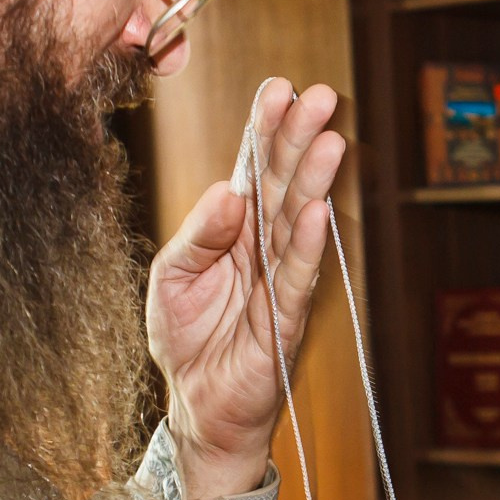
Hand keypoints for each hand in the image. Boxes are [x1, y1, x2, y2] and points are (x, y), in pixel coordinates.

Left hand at [146, 79, 345, 499]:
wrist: (198, 410)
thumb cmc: (186, 342)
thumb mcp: (170, 277)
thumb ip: (196, 234)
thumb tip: (227, 192)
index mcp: (233, 230)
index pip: (252, 170)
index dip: (265, 131)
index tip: (279, 89)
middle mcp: (261, 247)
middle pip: (283, 183)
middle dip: (300, 139)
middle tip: (321, 96)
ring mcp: (278, 281)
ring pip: (299, 222)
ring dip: (314, 182)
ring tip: (330, 141)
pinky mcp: (286, 320)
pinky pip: (297, 277)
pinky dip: (305, 244)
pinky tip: (317, 211)